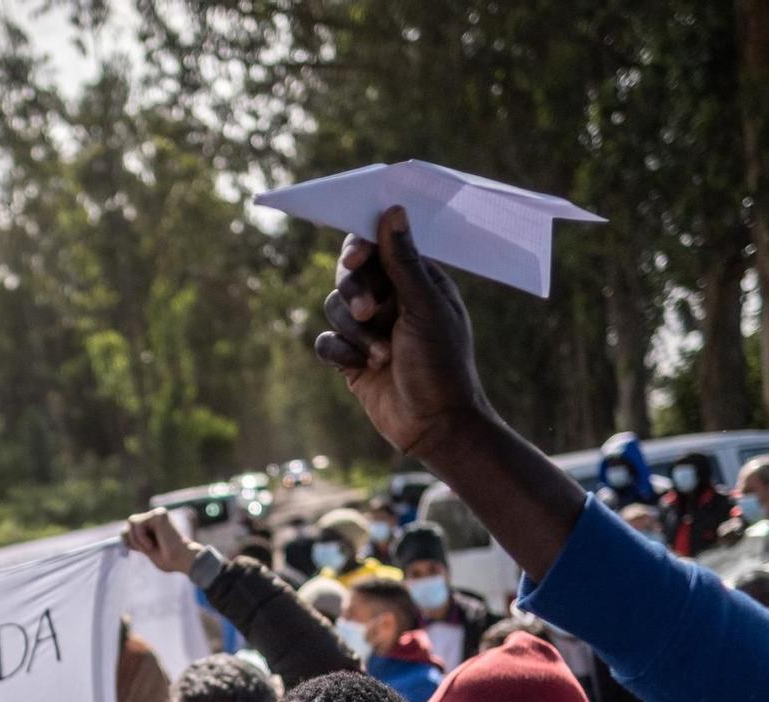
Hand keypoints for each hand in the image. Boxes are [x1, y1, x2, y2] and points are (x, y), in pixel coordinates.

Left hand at [121, 508, 200, 575]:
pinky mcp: (159, 514)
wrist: (182, 560)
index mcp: (153, 525)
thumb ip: (136, 539)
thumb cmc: (168, 559)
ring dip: (137, 539)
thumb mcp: (146, 549)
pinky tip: (152, 544)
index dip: (128, 539)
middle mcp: (155, 516)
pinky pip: (138, 523)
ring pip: (132, 521)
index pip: (130, 527)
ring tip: (149, 547)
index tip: (139, 551)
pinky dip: (140, 537)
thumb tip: (122, 532)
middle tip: (146, 549)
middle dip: (132, 539)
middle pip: (130, 522)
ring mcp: (158, 514)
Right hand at [316, 207, 493, 456]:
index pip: (378, 246)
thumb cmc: (442, 364)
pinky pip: (325, 341)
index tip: (356, 258)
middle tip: (370, 313)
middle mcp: (391, 299)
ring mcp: (368, 329)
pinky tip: (361, 367)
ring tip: (381, 355)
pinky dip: (339, 352)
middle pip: (349, 274)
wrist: (434, 426)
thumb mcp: (425, 308)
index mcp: (417, 280)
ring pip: (334, 308)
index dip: (361, 247)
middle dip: (355, 292)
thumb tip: (392, 210)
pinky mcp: (351, 358)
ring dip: (354, 332)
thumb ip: (403, 260)